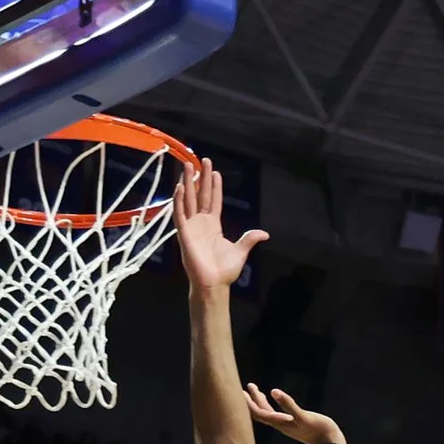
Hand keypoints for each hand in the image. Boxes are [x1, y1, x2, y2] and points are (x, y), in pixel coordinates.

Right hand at [172, 161, 268, 293]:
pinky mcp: (184, 233)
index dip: (214, 186)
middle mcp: (201, 222)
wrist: (213, 284)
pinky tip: (180, 187)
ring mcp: (191, 227)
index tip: (215, 171)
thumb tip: (264, 234)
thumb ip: (249, 239)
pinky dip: (179, 201)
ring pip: (188, 200)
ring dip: (187, 184)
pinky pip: (179, 214)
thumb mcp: (240, 251)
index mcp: (213, 225)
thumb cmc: (224, 270)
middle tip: (202, 160)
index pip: (213, 200)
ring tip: (188, 166)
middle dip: (201, 178)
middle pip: (200, 195)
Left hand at [243, 385, 344, 443]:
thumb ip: (288, 404)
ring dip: (260, 402)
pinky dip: (271, 405)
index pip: (257, 413)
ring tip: (255, 391)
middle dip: (251, 400)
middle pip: (260, 412)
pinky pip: (276, 413)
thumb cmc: (318, 429)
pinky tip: (274, 399)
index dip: (248, 403)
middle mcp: (279, 424)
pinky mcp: (292, 423)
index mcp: (279, 423)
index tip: (241, 391)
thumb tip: (273, 391)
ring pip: (267, 412)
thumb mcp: (303, 416)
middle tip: (245, 387)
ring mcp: (285, 425)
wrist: (330, 443)